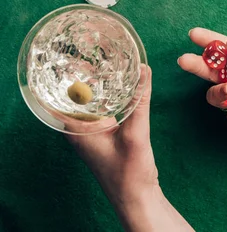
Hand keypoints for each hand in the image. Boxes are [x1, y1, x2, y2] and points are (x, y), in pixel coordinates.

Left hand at [66, 66, 159, 222]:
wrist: (138, 198)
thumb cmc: (129, 173)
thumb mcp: (136, 134)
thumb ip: (139, 101)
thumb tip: (144, 69)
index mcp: (78, 129)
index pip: (61, 96)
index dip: (65, 74)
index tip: (74, 53)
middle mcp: (80, 129)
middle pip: (75, 94)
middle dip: (83, 73)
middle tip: (96, 48)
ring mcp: (92, 131)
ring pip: (90, 100)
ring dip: (98, 82)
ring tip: (108, 59)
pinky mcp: (104, 133)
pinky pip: (101, 106)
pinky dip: (109, 93)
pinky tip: (120, 83)